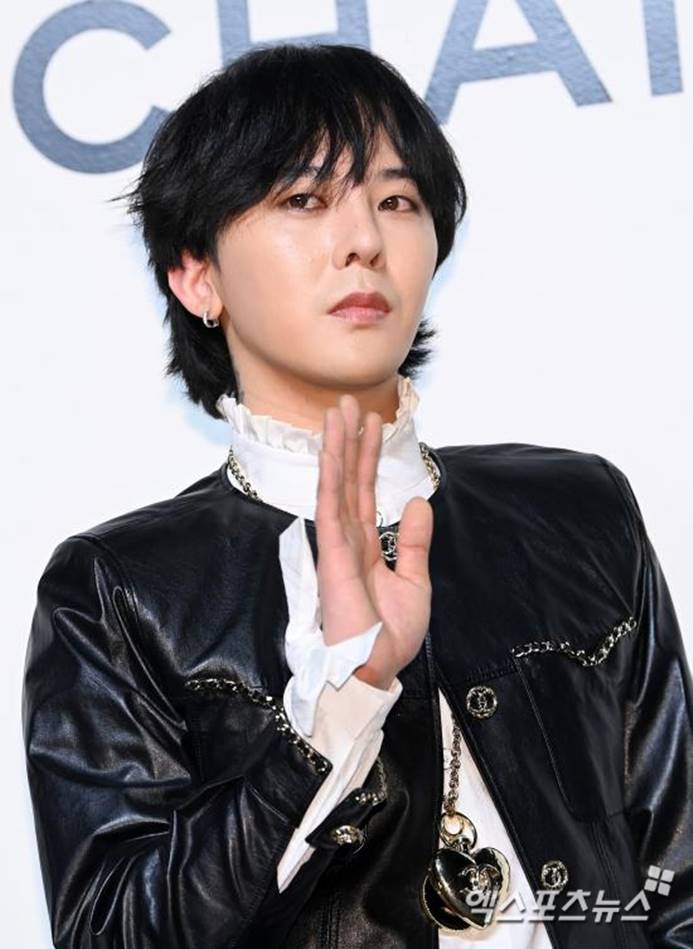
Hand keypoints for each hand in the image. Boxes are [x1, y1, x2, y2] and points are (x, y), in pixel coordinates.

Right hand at [315, 393, 433, 689]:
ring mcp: (337, 544)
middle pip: (349, 480)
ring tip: (337, 412)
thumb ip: (413, 541)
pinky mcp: (332, 553)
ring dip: (336, 447)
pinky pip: (331, 505)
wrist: (376, 668)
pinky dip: (331, 474)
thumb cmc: (390, 634)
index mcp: (365, 547)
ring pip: (336, 484)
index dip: (366, 458)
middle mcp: (347, 539)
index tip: (370, 424)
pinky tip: (331, 448)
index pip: (364, 493)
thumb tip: (415, 502)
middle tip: (348, 404)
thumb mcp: (414, 581)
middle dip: (349, 441)